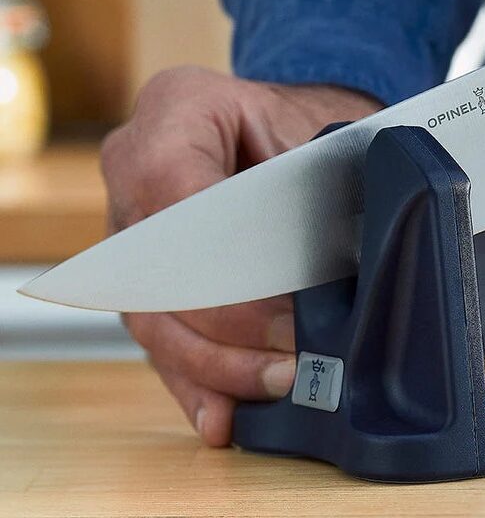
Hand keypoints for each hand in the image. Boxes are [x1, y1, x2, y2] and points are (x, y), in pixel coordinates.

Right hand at [101, 68, 380, 445]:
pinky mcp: (136, 266)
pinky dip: (190, 374)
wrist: (280, 123)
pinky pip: (153, 326)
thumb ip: (307, 199)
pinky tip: (218, 412)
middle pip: (157, 267)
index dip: (231, 274)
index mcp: (175, 107)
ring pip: (147, 310)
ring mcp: (127, 218)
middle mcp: (133, 163)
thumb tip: (321, 294)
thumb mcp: (315, 137)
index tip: (288, 320)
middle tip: (290, 366)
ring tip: (270, 390)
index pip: (180, 203)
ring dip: (210, 364)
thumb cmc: (301, 126)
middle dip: (224, 332)